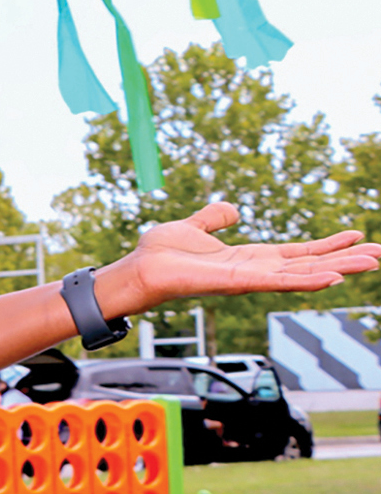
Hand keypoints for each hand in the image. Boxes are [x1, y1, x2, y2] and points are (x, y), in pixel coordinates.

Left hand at [108, 202, 380, 314]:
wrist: (137, 269)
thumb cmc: (160, 255)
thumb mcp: (193, 227)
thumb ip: (214, 219)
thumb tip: (233, 210)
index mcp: (248, 258)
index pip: (297, 252)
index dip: (327, 245)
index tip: (357, 236)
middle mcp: (253, 271)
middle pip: (309, 264)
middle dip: (345, 260)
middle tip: (380, 254)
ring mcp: (248, 279)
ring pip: (303, 274)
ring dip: (338, 268)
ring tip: (372, 262)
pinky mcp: (238, 283)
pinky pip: (279, 282)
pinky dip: (307, 281)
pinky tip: (333, 277)